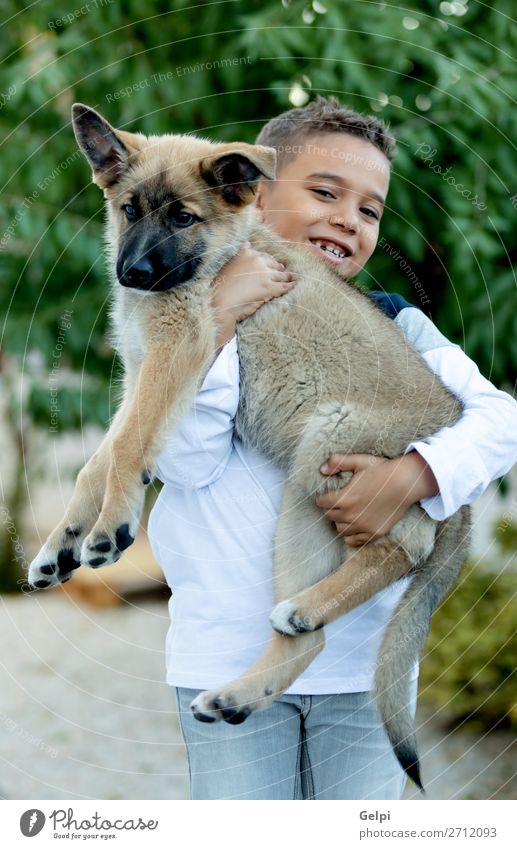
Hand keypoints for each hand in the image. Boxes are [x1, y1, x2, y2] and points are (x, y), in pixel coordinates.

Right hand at [211, 241, 295, 349]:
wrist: (220, 301)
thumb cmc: (221, 286)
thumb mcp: (230, 264)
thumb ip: (241, 254)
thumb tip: (247, 242)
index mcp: (247, 253)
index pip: (264, 256)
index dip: (270, 262)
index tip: (273, 265)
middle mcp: (257, 260)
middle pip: (274, 264)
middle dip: (279, 269)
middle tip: (284, 273)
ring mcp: (264, 273)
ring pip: (281, 275)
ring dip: (287, 277)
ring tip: (292, 279)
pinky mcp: (269, 287)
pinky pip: (284, 286)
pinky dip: (290, 286)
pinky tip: (293, 286)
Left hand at [316, 452, 438, 546]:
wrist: (406, 482)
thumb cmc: (382, 470)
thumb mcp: (359, 461)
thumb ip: (338, 462)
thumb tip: (321, 469)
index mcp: (344, 498)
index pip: (322, 503)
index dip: (322, 498)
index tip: (325, 496)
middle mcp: (351, 515)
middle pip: (330, 516)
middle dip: (330, 509)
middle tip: (336, 504)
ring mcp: (363, 526)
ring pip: (340, 529)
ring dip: (340, 521)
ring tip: (346, 514)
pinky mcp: (375, 533)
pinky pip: (355, 541)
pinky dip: (351, 536)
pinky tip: (353, 528)